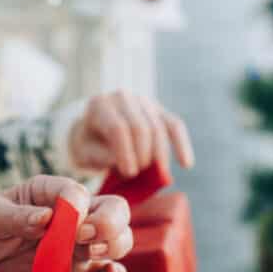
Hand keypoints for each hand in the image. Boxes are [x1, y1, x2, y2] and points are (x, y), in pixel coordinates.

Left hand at [0, 175, 132, 271]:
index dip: (78, 207)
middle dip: (108, 223)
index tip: (66, 223)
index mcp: (50, 192)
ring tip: (89, 253)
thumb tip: (46, 217)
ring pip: (118, 240)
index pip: (77, 193)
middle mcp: (73, 215)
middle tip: (83, 238)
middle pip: (114, 210)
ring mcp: (78, 246)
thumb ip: (17, 217)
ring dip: (113, 246)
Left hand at [69, 91, 194, 177]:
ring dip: (159, 155)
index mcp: (99, 105)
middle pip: (141, 127)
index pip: (118, 128)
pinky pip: (175, 125)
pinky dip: (182, 145)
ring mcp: (142, 101)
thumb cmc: (89, 144)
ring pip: (159, 127)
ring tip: (154, 174)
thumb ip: (103, 156)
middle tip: (139, 174)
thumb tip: (132, 166)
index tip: (129, 173)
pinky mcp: (158, 110)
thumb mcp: (86, 151)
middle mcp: (122, 97)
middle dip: (143, 155)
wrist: (93, 129)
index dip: (126, 153)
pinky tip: (186, 164)